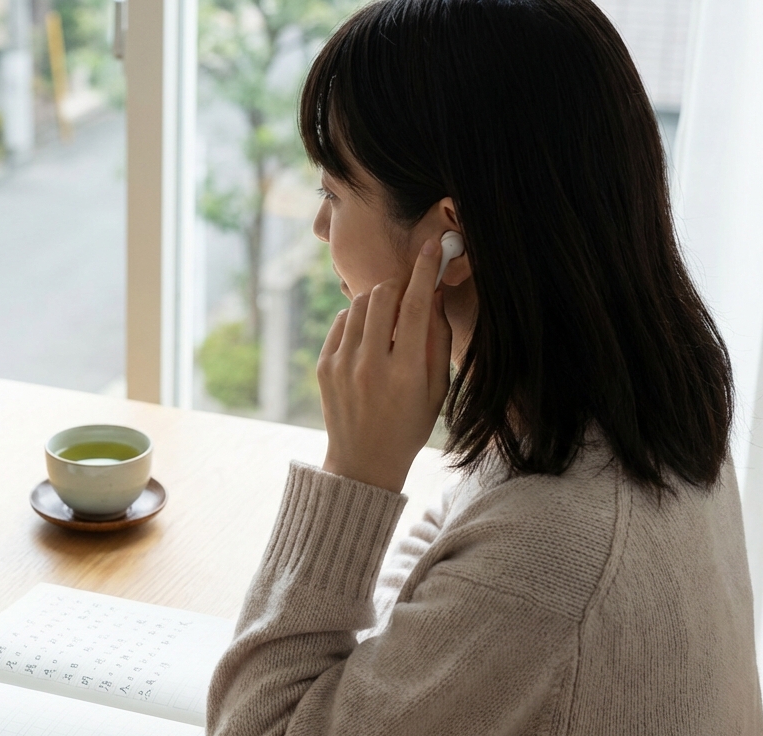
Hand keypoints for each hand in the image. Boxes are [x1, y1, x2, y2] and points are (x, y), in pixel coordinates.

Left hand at [318, 239, 453, 492]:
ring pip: (359, 304)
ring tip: (391, 320)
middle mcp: (370, 365)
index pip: (415, 307)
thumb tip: (433, 293)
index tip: (433, 247)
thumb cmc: (410, 425)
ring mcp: (342, 365)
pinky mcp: (324, 366)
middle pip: (382, 297)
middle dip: (399, 284)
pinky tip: (370, 337)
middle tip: (410, 290)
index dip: (425, 271)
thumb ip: (438, 339)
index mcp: (405, 373)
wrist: (364, 462)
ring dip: (378, 301)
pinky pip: (342, 322)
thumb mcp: (437, 388)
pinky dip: (358, 319)